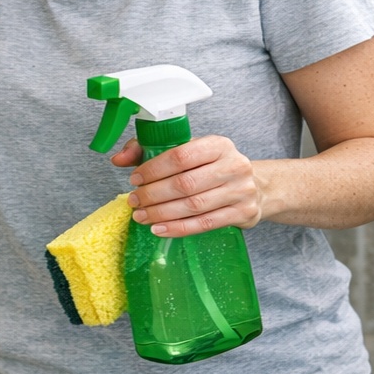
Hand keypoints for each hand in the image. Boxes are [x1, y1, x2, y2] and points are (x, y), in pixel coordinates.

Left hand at [112, 135, 265, 235]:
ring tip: (142, 216)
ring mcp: (241, 190)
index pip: (181, 155)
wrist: (256, 187)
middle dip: (153, 195)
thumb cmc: (211, 168)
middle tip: (134, 201)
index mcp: (218, 145)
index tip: (135, 179)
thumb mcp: (187, 152)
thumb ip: (149, 150)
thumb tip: (118, 159)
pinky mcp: (243, 212)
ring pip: (193, 205)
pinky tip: (159, 229)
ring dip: (162, 213)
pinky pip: (205, 223)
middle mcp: (233, 165)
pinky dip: (178, 228)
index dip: (154, 169)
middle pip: (185, 183)